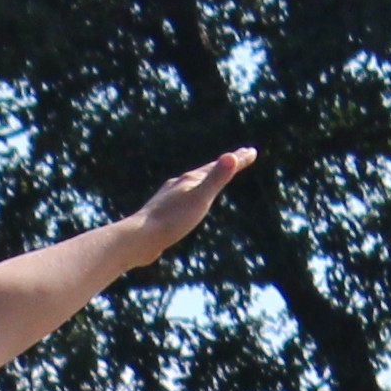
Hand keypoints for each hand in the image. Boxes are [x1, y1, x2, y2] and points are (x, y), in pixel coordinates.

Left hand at [129, 148, 256, 257]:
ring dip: (203, 180)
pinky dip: (188, 197)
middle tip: (236, 158)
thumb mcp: (199, 199)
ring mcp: (167, 199)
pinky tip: (181, 205)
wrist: (138, 239)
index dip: (237, 159)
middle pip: (204, 171)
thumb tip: (231, 157)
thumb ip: (215, 179)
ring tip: (208, 178)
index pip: (219, 165)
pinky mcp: (159, 214)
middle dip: (221, 166)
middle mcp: (178, 185)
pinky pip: (179, 201)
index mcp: (190, 180)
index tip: (252, 152)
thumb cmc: (171, 221)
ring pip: (189, 185)